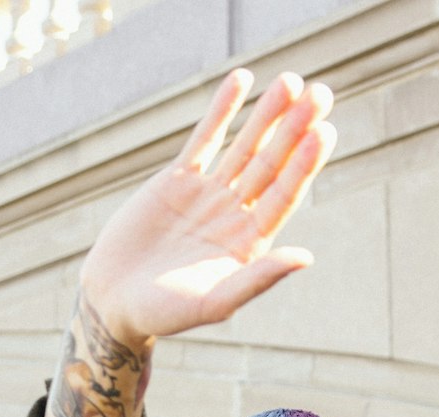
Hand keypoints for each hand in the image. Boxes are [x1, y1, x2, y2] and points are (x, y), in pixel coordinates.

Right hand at [79, 68, 335, 350]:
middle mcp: (235, 216)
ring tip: (291, 80)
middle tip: (322, 93)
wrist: (113, 301)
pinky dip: (222, 110)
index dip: (304, 164)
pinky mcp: (177, 181)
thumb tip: (306, 257)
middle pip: (271, 164)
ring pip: (244, 146)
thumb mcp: (213, 302)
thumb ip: (257, 279)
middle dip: (295, 129)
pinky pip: (205, 139)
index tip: (325, 131)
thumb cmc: (163, 314)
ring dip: (267, 114)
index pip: (283, 195)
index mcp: (249, 244)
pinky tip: (242, 80)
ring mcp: (208, 195)